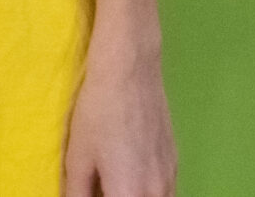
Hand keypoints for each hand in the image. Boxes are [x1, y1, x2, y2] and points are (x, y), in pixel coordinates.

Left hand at [61, 29, 174, 196]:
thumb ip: (77, 193)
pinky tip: (128, 176)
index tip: (92, 192)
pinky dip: (146, 191)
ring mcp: (171, 178)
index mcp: (131, 194)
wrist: (131, 71)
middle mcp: (157, 193)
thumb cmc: (99, 112)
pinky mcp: (176, 163)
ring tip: (111, 183)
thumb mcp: (78, 158)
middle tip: (99, 188)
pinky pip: (164, 192)